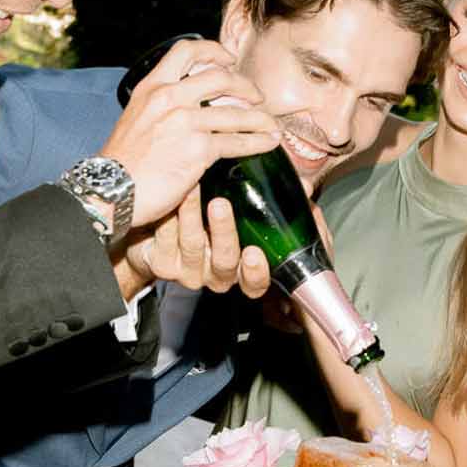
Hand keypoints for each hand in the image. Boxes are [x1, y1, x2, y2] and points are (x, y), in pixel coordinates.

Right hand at [98, 38, 280, 226]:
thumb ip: (161, 107)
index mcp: (152, 87)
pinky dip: (258, 141)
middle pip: (221, 77)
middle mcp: (169, 97)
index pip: (186, 51)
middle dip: (246, 86)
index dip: (214, 51)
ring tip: (272, 125)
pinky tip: (267, 143)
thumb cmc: (121, 163)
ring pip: (237, 112)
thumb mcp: (136, 119)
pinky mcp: (199, 149)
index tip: (228, 59)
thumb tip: (189, 108)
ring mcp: (186, 122)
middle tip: (257, 97)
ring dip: (261, 118)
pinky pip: (237, 141)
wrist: (109, 190)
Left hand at [125, 190, 272, 297]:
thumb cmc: (208, 215)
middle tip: (219, 204)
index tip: (254, 252)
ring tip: (191, 187)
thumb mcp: (241, 210)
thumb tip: (305, 183)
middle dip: (224, 233)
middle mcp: (215, 273)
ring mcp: (187, 269)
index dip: (256, 272)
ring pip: (192, 247)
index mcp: (239, 267)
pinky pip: (165, 241)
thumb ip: (268, 201)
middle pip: (224, 264)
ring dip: (192, 215)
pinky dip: (168, 215)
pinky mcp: (161, 263)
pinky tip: (168, 194)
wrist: (161, 225)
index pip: (254, 283)